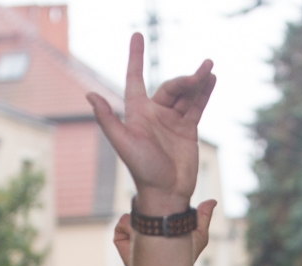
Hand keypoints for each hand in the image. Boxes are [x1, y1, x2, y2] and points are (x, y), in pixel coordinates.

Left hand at [87, 35, 214, 214]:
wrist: (166, 193)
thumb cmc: (142, 171)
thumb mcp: (123, 143)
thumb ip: (108, 120)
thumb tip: (90, 95)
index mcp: (137, 113)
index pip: (135, 79)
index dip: (135, 58)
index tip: (138, 36)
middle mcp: (154, 113)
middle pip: (171, 87)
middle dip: (185, 79)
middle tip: (200, 73)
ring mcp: (172, 120)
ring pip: (186, 94)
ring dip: (197, 81)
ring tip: (209, 68)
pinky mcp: (188, 129)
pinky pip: (196, 106)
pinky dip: (204, 93)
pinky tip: (211, 79)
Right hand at [113, 200, 217, 265]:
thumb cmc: (184, 258)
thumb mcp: (198, 236)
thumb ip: (203, 217)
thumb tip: (212, 201)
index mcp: (160, 219)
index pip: (156, 202)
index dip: (162, 205)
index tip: (169, 213)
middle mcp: (145, 222)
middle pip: (143, 206)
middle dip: (150, 214)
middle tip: (160, 226)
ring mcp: (131, 229)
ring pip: (133, 215)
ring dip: (141, 225)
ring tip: (151, 235)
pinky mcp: (120, 236)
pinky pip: (122, 223)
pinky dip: (129, 230)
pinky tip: (138, 240)